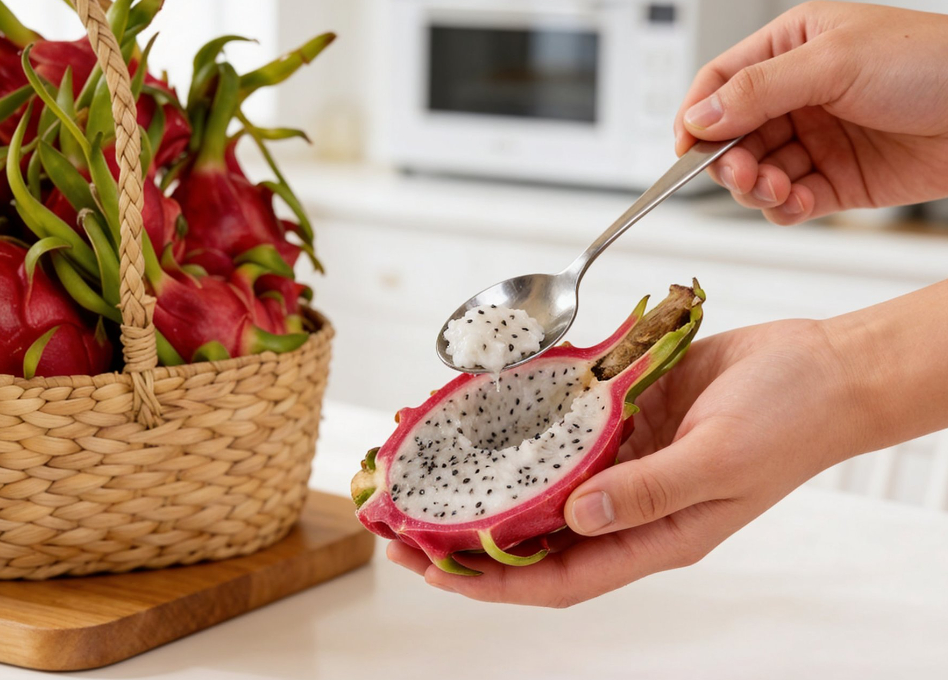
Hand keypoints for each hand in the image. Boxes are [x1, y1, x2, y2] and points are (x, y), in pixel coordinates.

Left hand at [389, 318, 869, 606]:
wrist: (822, 368)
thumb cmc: (789, 423)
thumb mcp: (721, 463)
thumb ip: (650, 492)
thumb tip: (579, 514)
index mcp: (653, 537)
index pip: (557, 577)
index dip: (492, 580)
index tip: (432, 570)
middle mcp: (628, 504)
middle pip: (535, 532)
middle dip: (468, 533)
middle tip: (402, 521)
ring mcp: (623, 458)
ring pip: (542, 477)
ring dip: (488, 475)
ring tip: (428, 464)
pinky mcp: (625, 416)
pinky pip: (563, 425)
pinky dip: (525, 421)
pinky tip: (486, 409)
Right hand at [674, 1, 947, 224]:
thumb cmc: (934, 64)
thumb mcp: (834, 61)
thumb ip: (758, 89)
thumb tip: (699, 116)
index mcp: (792, 47)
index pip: (721, 83)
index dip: (698, 116)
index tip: (686, 147)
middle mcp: (798, 95)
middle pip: (732, 135)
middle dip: (728, 159)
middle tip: (740, 172)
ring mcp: (816, 139)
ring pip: (755, 172)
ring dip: (755, 187)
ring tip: (775, 188)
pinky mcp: (835, 181)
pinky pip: (787, 200)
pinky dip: (782, 207)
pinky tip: (795, 201)